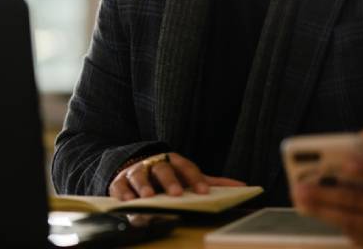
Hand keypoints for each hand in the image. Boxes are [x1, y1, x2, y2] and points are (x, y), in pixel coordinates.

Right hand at [108, 152, 245, 200]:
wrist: (136, 164)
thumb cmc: (168, 174)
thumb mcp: (188, 175)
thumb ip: (211, 182)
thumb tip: (243, 186)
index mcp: (174, 161)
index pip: (186, 167)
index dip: (195, 179)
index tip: (204, 193)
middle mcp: (155, 163)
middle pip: (162, 168)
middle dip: (169, 180)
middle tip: (175, 194)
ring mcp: (136, 171)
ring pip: (140, 175)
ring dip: (143, 185)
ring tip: (149, 196)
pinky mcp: (119, 180)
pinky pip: (120, 185)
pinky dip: (123, 192)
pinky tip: (128, 200)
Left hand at [291, 129, 362, 248]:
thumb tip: (362, 135)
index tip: (345, 162)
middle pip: (358, 200)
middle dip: (325, 192)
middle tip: (300, 186)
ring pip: (350, 220)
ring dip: (320, 210)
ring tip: (299, 199)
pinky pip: (351, 233)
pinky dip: (330, 222)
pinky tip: (314, 211)